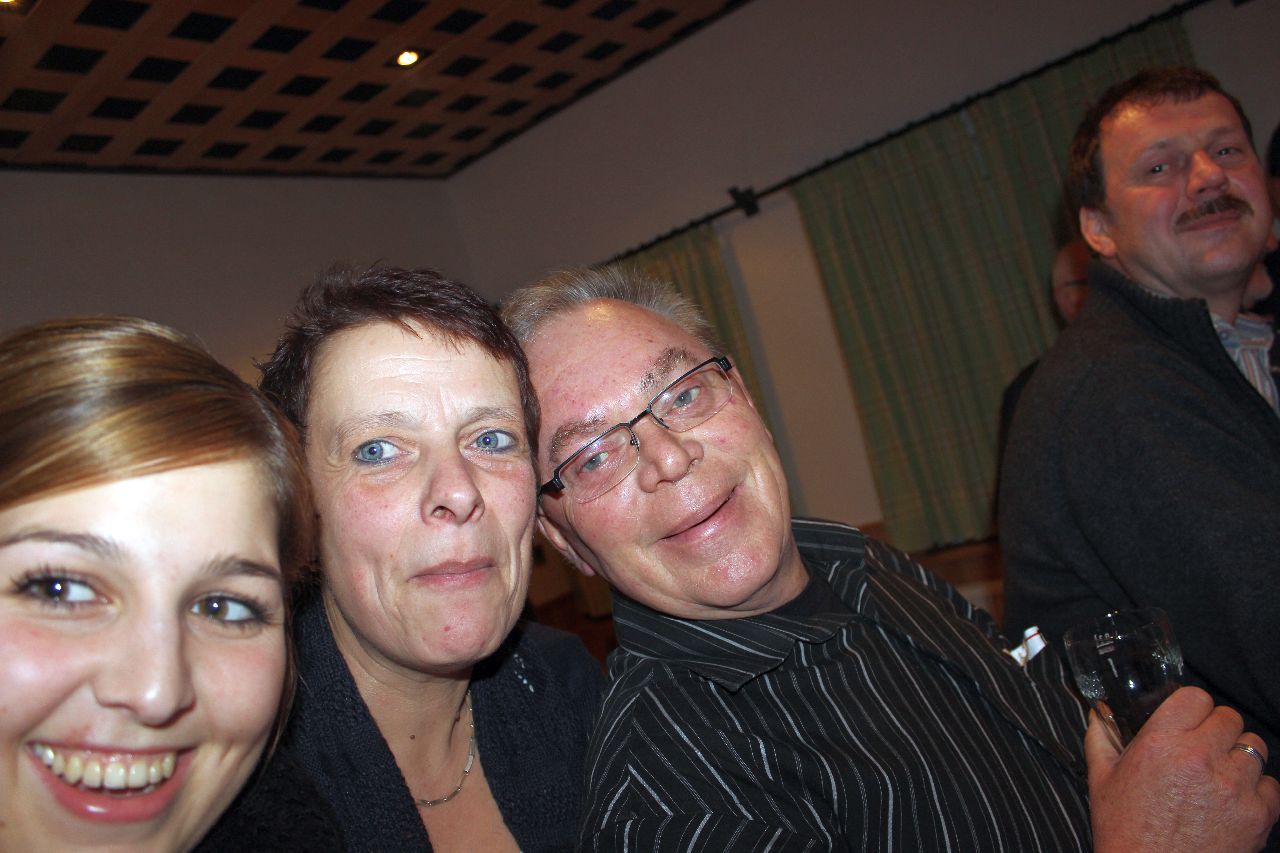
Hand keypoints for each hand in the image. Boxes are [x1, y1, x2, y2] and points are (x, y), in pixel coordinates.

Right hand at [1088, 686, 1279, 851]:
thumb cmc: (1126, 832)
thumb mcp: (1102, 780)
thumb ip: (1101, 738)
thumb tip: (1098, 713)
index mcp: (1161, 744)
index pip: (1196, 697)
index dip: (1191, 707)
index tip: (1187, 718)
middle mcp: (1200, 758)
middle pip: (1229, 717)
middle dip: (1216, 730)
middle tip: (1202, 748)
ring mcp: (1233, 786)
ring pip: (1254, 747)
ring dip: (1238, 757)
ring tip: (1219, 775)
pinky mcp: (1257, 814)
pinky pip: (1271, 784)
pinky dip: (1256, 790)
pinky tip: (1233, 800)